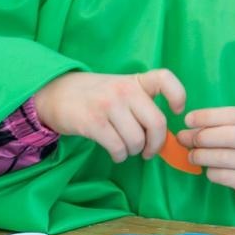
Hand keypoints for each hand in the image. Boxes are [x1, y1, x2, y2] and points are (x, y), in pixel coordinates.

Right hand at [32, 69, 185, 163]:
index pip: (165, 79)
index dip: (178, 96)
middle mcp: (125, 90)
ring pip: (136, 139)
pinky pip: (117, 147)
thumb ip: (141, 103)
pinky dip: (120, 155)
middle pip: (156, 122)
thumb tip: (162, 135)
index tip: (177, 111)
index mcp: (136, 80)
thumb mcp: (121, 88)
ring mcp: (108, 105)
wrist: (55, 93)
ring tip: (127, 149)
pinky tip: (116, 153)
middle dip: (157, 144)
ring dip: (135, 151)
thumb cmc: (95, 95)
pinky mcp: (92, 122)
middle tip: (150, 151)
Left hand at [178, 107, 234, 216]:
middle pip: (229, 136)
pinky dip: (210, 172)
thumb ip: (218, 128)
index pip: (234, 115)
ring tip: (193, 156)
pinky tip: (210, 170)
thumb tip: (185, 132)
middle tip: (186, 140)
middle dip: (202, 137)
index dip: (209, 116)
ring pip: (223, 158)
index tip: (188, 120)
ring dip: (201, 156)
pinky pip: (223, 176)